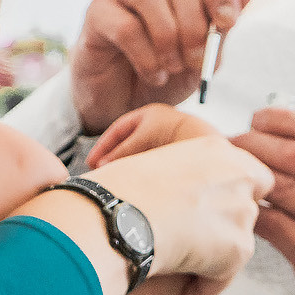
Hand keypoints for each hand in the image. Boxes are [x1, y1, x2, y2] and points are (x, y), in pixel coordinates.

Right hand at [71, 0, 253, 134]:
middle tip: (197, 61)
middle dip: (194, 25)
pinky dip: (147, 57)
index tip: (227, 23)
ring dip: (168, 36)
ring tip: (173, 67)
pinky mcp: (96, 13)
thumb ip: (222, 25)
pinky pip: (126, 26)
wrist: (125, 103)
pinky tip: (155, 74)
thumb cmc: (166, 73)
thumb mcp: (205, 55)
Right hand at [85, 103, 220, 167]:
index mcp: (148, 115)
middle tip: (101, 172)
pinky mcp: (174, 153)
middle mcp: (157, 125)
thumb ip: (120, 153)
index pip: (118, 130)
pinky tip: (136, 180)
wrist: (202, 141)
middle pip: (127, 143)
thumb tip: (102, 167)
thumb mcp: (140, 141)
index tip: (92, 161)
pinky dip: (140, 169)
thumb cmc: (174, 135)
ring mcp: (166, 139)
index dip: (103, 146)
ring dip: (126, 165)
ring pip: (139, 153)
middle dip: (113, 158)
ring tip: (116, 178)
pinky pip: (151, 161)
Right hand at [89, 134, 272, 294]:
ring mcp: (242, 212)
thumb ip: (184, 181)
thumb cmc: (117, 195)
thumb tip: (188, 206)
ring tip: (172, 273)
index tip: (205, 215)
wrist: (117, 216)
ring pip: (234, 247)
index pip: (249, 176)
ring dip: (208, 262)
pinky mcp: (238, 247)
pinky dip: (198, 289)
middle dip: (220, 232)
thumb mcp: (155, 169)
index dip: (229, 199)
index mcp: (216, 148)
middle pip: (244, 212)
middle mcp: (239, 176)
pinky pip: (220, 278)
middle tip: (188, 247)